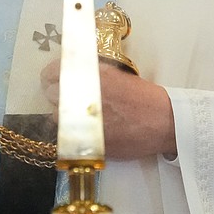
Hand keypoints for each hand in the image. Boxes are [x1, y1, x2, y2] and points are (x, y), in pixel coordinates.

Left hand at [41, 59, 176, 159]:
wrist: (162, 122)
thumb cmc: (143, 97)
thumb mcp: (116, 75)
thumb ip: (93, 74)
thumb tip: (74, 72)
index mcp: (89, 76)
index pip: (52, 73)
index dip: (51, 76)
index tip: (53, 79)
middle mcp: (81, 97)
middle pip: (51, 95)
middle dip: (58, 96)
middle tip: (70, 99)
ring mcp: (81, 120)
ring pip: (56, 117)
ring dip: (64, 115)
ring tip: (80, 117)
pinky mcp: (86, 141)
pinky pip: (68, 136)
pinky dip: (74, 133)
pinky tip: (87, 131)